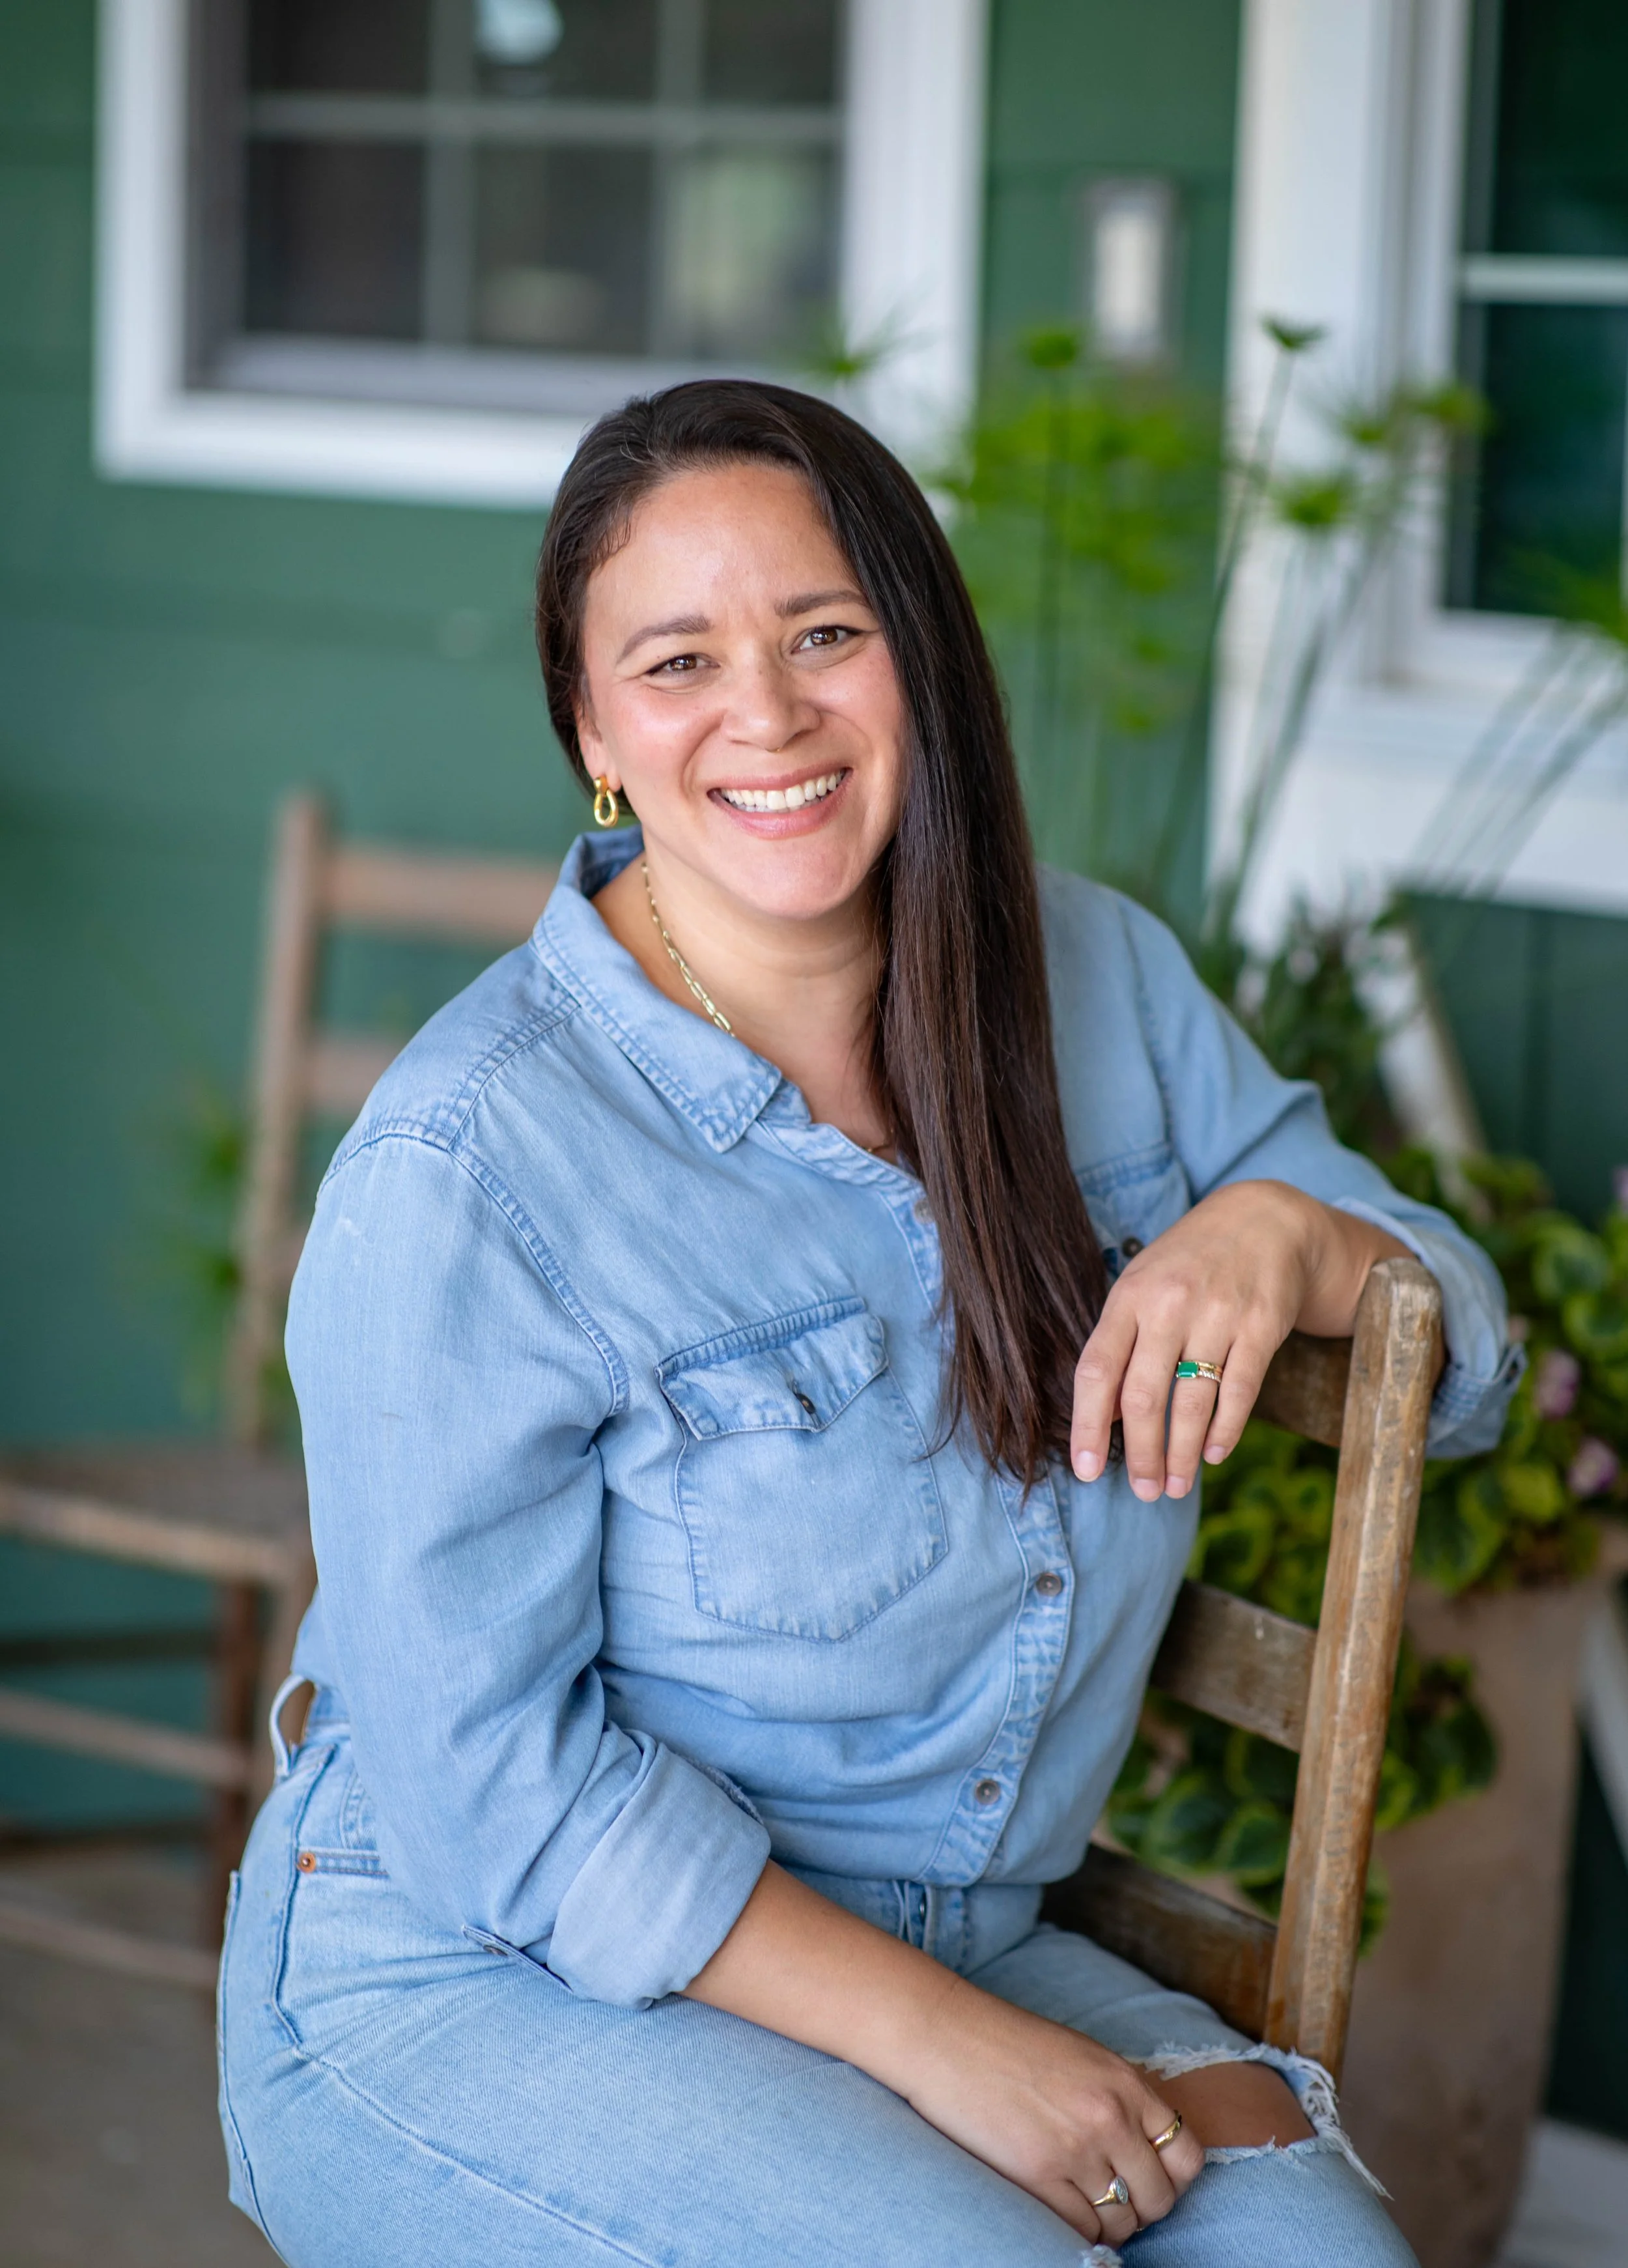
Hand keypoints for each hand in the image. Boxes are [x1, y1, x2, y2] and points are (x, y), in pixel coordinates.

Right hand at [896, 1970, 1205, 2244]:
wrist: (945, 2034)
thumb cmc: (1007, 2041)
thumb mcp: (1081, 2056)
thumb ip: (1119, 2097)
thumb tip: (1144, 2149)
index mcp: (1124, 2082)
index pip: (1187, 2155)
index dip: (1173, 2178)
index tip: (1150, 2178)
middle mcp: (1109, 2117)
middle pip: (1159, 2198)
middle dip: (1142, 2207)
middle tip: (1114, 2198)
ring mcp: (1075, 2149)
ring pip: (1122, 2222)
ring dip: (1108, 2223)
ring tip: (1083, 2204)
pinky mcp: (1037, 2175)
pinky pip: (1082, 2230)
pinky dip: (1077, 2230)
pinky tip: (1059, 2210)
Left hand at [1070, 1179, 1409, 1500]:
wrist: (1264, 1221)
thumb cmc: (1189, 1265)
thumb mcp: (1141, 1288)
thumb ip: (1119, 1345)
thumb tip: (1100, 1418)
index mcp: (1129, 1297)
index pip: (1097, 1369)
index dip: (1087, 1425)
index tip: (1085, 1470)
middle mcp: (1169, 1305)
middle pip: (1143, 1395)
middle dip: (1140, 1454)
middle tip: (1143, 1492)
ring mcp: (1218, 1315)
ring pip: (1192, 1401)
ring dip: (1181, 1454)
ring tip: (1175, 1486)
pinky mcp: (1262, 1326)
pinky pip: (1240, 1391)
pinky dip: (1225, 1430)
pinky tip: (1213, 1454)